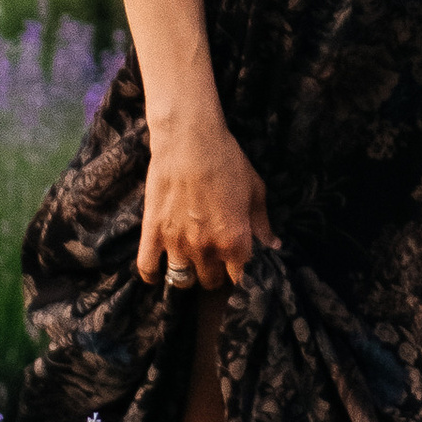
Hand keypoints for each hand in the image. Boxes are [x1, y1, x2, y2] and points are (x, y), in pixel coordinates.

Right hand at [139, 111, 275, 290]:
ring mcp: (177, 244)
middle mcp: (206, 249)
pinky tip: (159, 269)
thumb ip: (262, 222)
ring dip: (188, 274)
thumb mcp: (254, 189)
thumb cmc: (226, 161)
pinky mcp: (152, 234)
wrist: (189, 140)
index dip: (239, 273)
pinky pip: (147, 269)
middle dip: (215, 273)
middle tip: (213, 260)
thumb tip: (274, 244)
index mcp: (235, 240)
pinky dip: (152, 274)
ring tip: (190, 262)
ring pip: (182, 279)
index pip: (240, 277)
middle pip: (211, 282)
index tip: (236, 266)